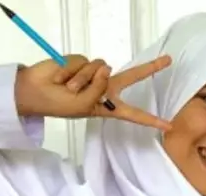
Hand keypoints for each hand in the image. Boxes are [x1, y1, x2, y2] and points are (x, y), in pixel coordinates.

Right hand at [13, 54, 173, 130]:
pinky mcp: (81, 62)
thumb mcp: (85, 106)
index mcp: (109, 106)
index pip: (134, 114)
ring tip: (69, 87)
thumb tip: (106, 67)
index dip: (151, 120)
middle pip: (132, 76)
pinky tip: (61, 78)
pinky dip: (71, 72)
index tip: (169, 125)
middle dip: (150, 68)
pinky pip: (83, 63)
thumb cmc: (61, 105)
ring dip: (82, 80)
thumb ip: (99, 88)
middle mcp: (105, 88)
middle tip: (169, 60)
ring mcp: (94, 74)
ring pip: (100, 69)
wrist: (36, 92)